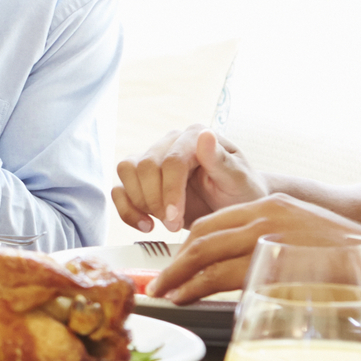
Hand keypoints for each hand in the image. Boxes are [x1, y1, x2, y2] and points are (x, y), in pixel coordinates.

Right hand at [113, 127, 266, 232]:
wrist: (234, 208)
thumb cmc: (241, 192)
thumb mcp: (238, 180)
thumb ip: (220, 160)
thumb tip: (204, 135)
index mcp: (195, 136)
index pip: (172, 160)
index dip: (170, 191)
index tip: (175, 217)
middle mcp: (171, 142)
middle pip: (146, 165)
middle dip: (156, 201)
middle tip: (174, 224)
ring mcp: (154, 158)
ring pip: (127, 171)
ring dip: (140, 202)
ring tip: (162, 223)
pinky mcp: (141, 179)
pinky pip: (119, 189)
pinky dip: (127, 210)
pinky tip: (146, 225)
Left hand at [148, 192, 360, 302]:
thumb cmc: (355, 264)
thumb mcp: (308, 244)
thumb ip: (276, 253)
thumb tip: (252, 279)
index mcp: (273, 205)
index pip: (215, 222)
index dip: (189, 246)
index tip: (177, 266)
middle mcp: (265, 213)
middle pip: (202, 235)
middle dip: (175, 262)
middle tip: (159, 284)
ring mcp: (267, 233)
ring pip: (204, 253)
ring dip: (178, 276)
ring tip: (162, 295)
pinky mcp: (271, 257)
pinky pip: (219, 273)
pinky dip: (195, 287)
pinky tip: (184, 299)